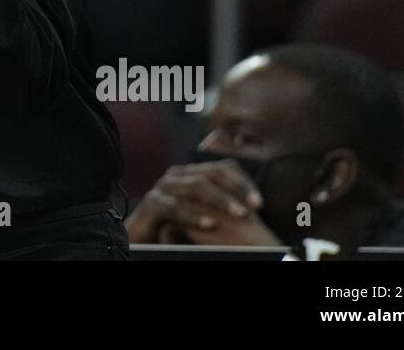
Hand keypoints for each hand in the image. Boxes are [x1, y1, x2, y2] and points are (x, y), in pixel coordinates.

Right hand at [126, 159, 277, 246]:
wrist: (144, 235)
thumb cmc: (177, 224)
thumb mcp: (202, 211)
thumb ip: (219, 204)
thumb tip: (253, 205)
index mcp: (192, 173)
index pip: (222, 168)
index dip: (243, 182)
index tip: (259, 202)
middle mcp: (178, 175)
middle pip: (211, 174)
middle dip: (235, 189)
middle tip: (252, 207)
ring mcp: (164, 187)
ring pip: (195, 186)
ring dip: (220, 200)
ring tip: (238, 214)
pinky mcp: (152, 203)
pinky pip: (176, 207)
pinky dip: (194, 216)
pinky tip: (210, 224)